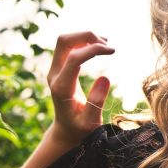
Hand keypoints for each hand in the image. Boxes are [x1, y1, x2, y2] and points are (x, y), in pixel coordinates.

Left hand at [46, 31, 114, 146]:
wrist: (66, 131)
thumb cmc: (80, 129)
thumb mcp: (90, 122)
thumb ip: (96, 102)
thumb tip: (105, 78)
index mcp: (62, 87)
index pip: (74, 58)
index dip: (93, 49)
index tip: (112, 51)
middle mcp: (54, 75)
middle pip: (64, 41)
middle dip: (86, 36)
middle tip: (108, 45)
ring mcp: (55, 70)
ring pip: (65, 41)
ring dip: (85, 37)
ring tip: (106, 45)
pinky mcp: (60, 68)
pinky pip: (68, 47)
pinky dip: (83, 41)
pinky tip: (99, 47)